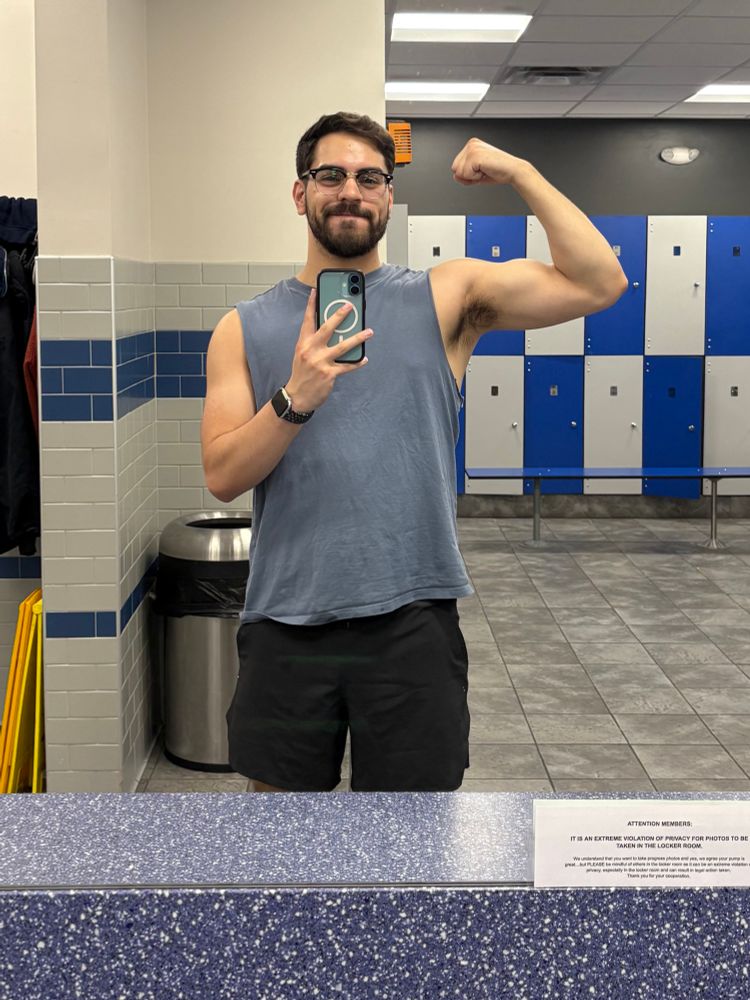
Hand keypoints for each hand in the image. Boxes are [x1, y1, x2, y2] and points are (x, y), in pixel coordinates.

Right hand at [285, 289, 372, 411]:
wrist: (297, 397)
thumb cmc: (302, 374)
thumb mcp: (302, 355)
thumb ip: (314, 342)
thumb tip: (332, 331)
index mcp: (303, 344)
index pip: (307, 321)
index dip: (311, 305)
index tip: (315, 292)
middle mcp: (311, 350)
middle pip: (327, 328)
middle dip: (339, 315)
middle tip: (350, 306)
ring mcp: (320, 362)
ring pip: (343, 346)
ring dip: (358, 338)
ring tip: (369, 332)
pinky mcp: (329, 374)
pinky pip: (347, 366)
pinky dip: (356, 362)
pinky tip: (364, 358)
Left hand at [451, 137, 528, 185]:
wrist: (513, 171)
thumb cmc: (498, 171)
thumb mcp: (476, 174)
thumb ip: (464, 175)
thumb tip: (455, 175)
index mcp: (472, 145)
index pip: (456, 166)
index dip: (467, 174)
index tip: (481, 170)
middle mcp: (471, 144)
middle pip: (455, 168)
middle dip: (468, 175)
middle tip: (483, 171)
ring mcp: (472, 148)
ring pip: (459, 172)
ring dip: (472, 176)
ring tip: (485, 170)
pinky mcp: (474, 156)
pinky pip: (465, 174)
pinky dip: (475, 177)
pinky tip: (486, 170)